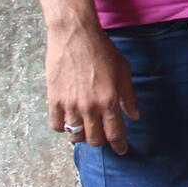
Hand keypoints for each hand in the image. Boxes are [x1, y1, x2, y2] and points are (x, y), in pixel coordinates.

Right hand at [45, 23, 139, 154]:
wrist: (75, 35)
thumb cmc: (102, 50)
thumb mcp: (123, 71)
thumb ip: (129, 96)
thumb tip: (134, 115)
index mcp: (109, 100)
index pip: (115, 133)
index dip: (119, 145)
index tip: (121, 151)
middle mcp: (89, 107)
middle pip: (94, 139)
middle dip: (101, 141)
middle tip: (102, 135)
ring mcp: (70, 105)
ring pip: (75, 135)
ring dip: (82, 135)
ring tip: (85, 128)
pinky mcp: (53, 100)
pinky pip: (56, 125)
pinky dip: (63, 127)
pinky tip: (68, 120)